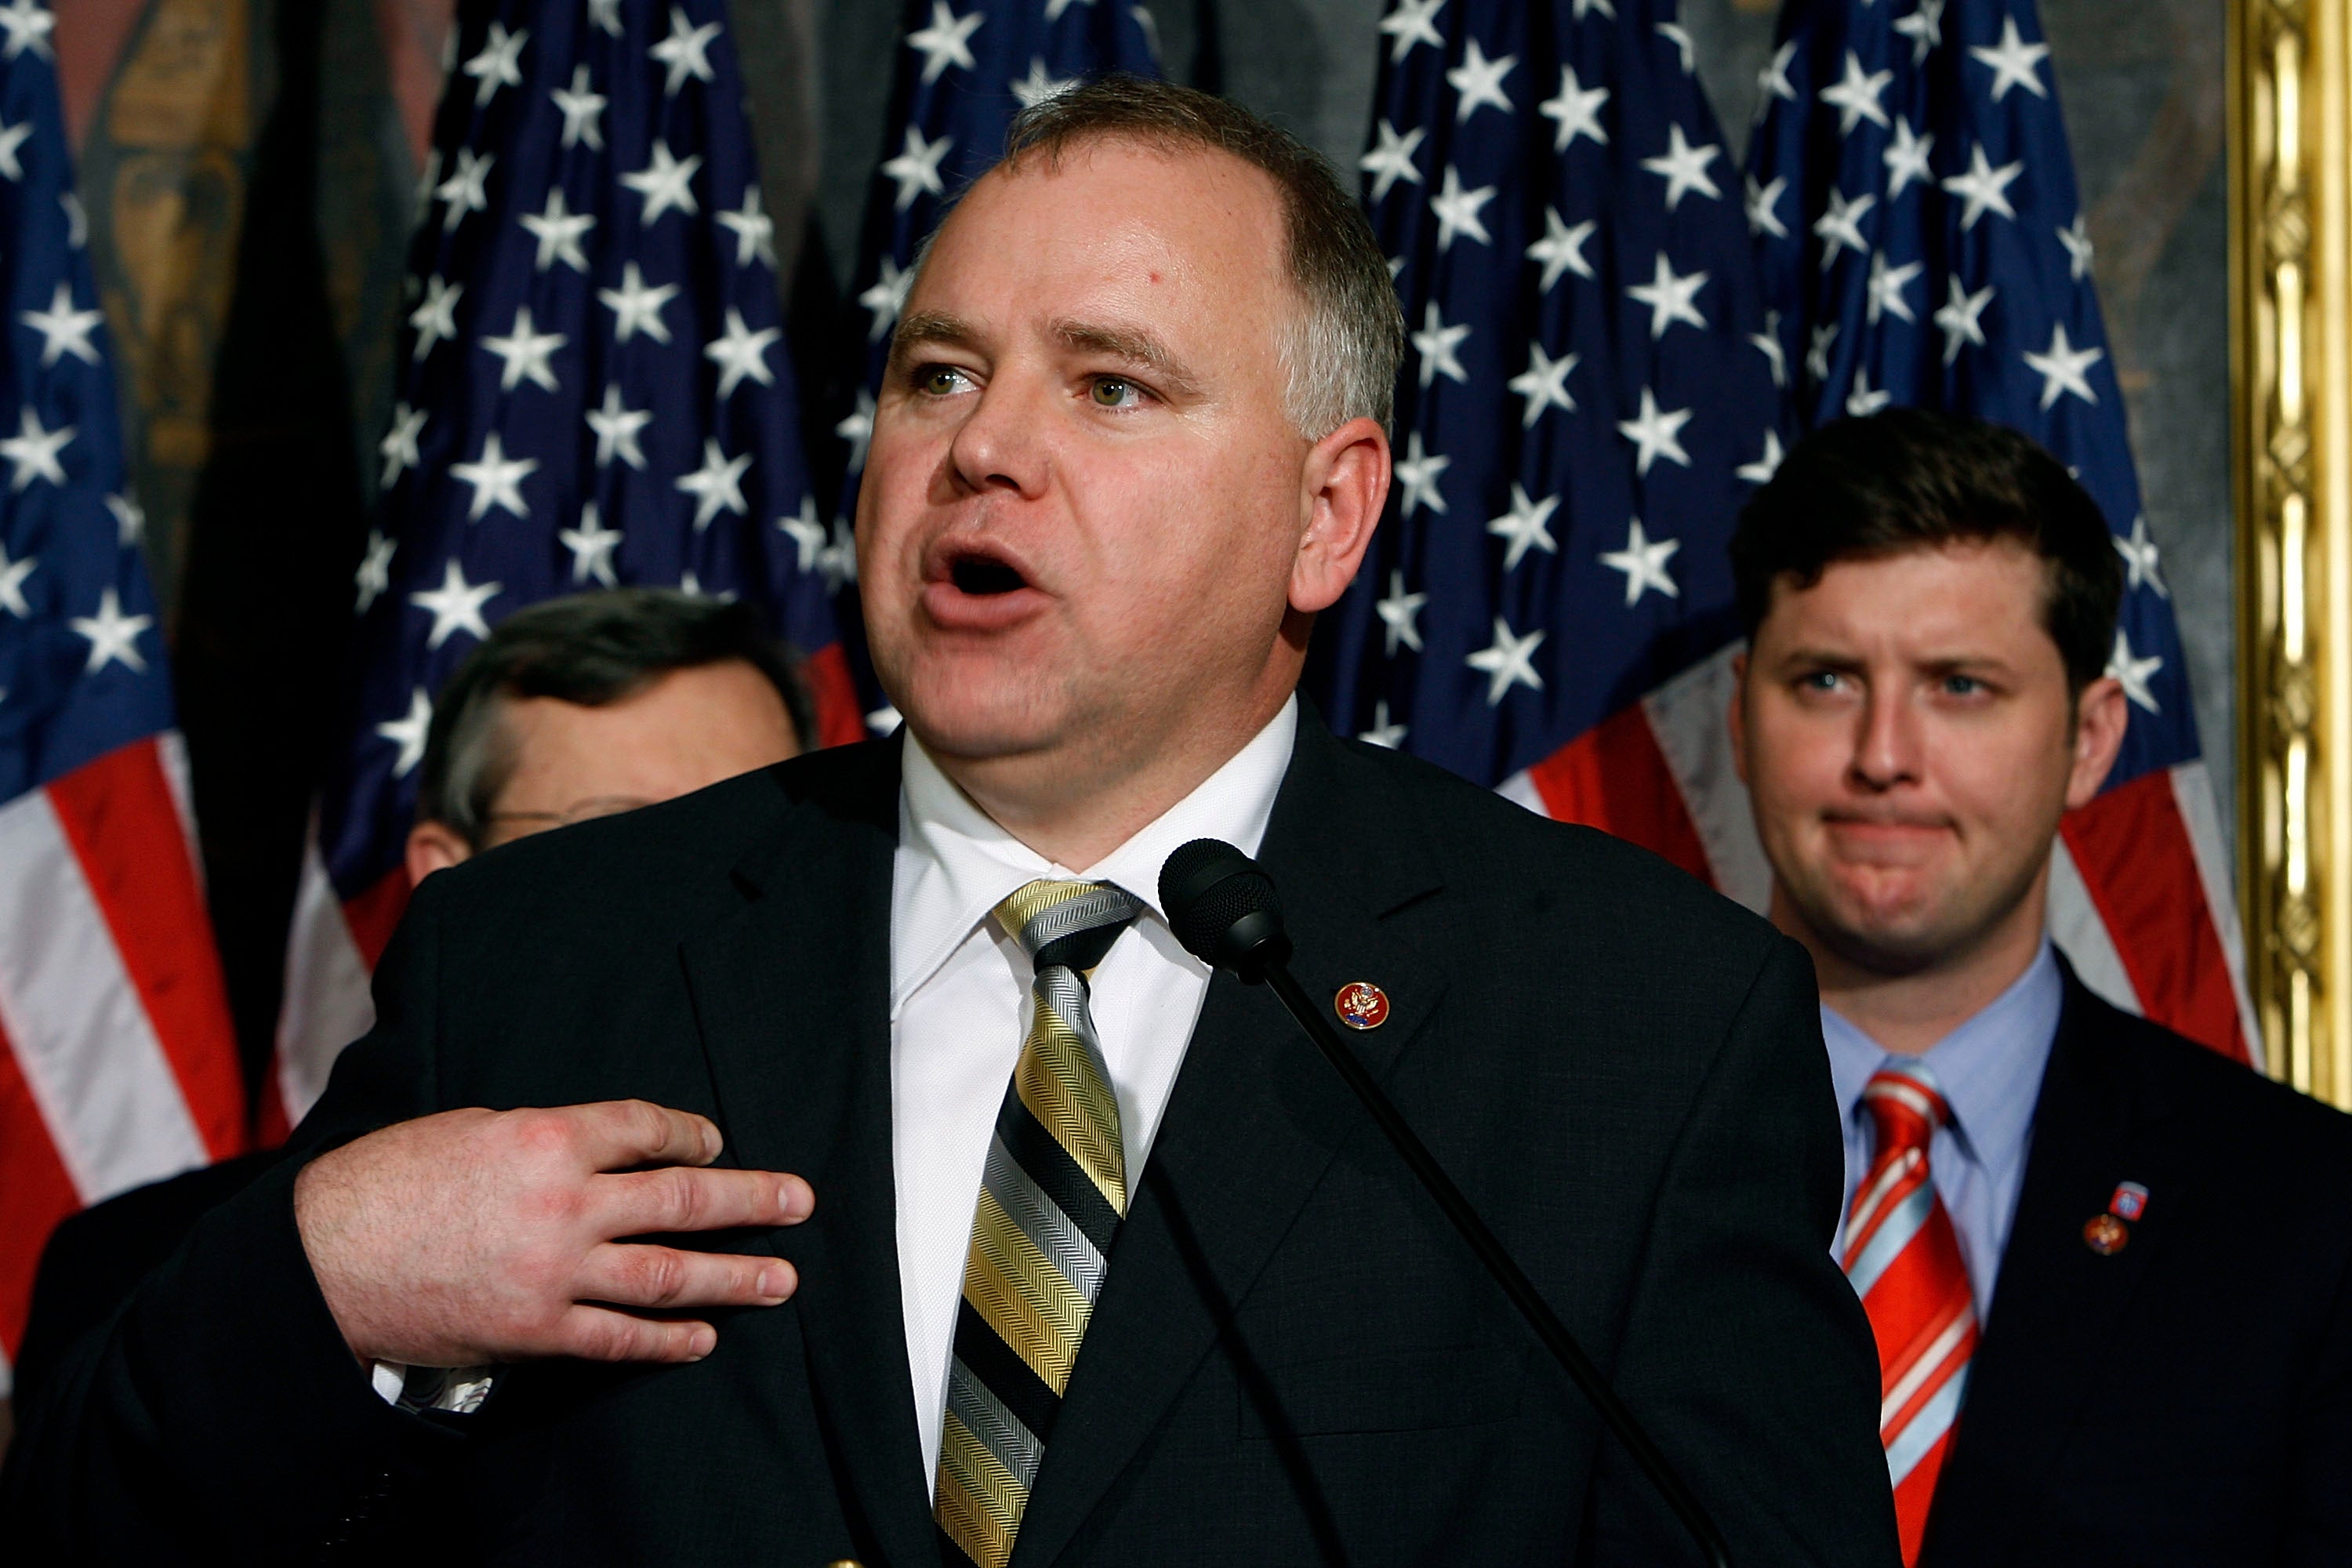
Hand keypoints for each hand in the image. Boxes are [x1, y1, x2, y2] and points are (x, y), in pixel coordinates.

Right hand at [293, 1100, 812, 1366]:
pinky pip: (620, 1338)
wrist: (325, 1259)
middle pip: (683, 1199)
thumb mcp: (472, 1128)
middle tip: (799, 1201)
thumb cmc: (389, 1181)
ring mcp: (557, 1272)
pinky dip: (668, 1341)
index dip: (692, 1134)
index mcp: (549, 1137)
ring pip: (669, 1273)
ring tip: (783, 1277)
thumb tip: (595, 1149)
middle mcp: (567, 1203)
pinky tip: (704, 1337)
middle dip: (752, 1200)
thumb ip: (543, 1137)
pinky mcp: (537, 1330)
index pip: (649, 1129)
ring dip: (735, 1275)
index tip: (716, 1143)